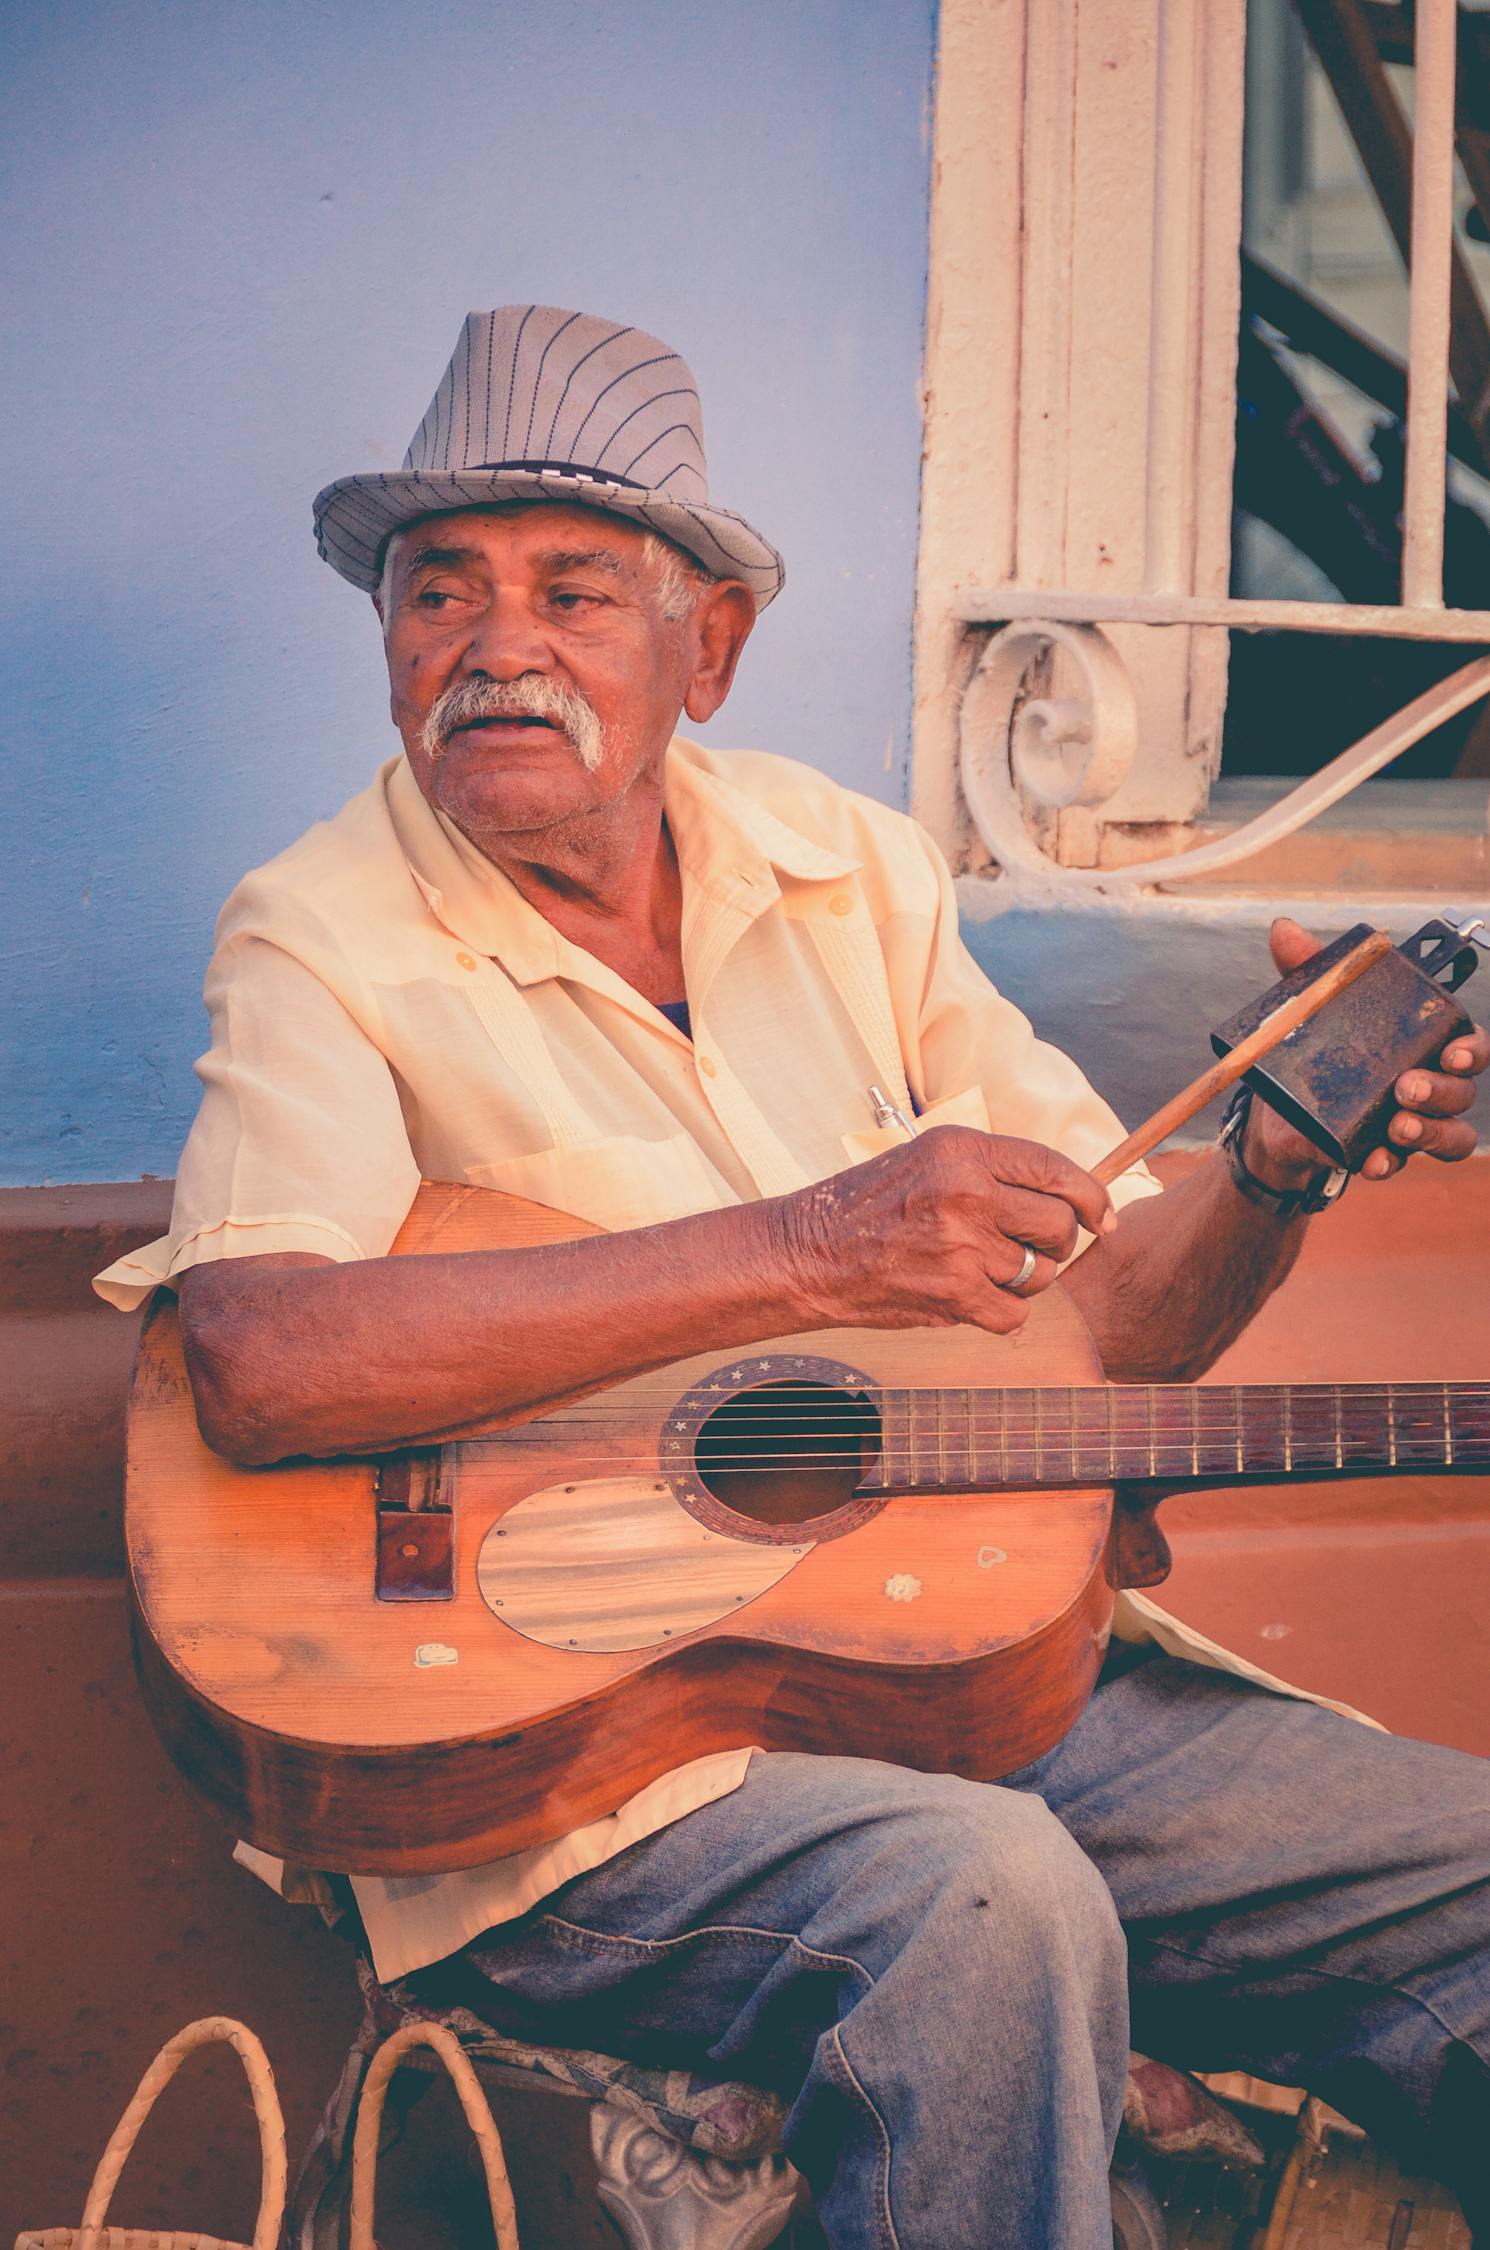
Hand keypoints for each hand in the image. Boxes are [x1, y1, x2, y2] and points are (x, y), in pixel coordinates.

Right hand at [774, 1125, 1114, 1335]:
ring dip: (1021, 1279)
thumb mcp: (928, 1159)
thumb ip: (992, 1171)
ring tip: (979, 1269)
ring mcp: (960, 1245)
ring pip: (1039, 1274)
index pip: (1055, 1169)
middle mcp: (967, 1191)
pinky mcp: (953, 1294)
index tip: (1102, 1218)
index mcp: (962, 1149)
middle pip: (1058, 1226)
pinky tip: (967, 1297)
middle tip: (1023, 1247)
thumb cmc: (868, 1206)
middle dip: (1053, 1244)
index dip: (1092, 1197)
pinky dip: (999, 1313)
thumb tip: (1067, 1199)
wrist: (808, 1252)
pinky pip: (1014, 1314)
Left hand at [1244, 917, 1488, 1187]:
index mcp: (1423, 1044)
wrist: (1275, 1110)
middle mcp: (1430, 1084)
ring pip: (1452, 1135)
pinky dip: (1392, 1162)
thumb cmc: (1313, 1048)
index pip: (1469, 1044)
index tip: (1451, 1051)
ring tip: (1398, 1126)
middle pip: (1462, 1091)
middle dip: (1441, 1090)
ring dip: (1430, 1132)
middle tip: (1406, 1088)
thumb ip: (1306, 970)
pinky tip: (1373, 1161)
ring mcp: (1413, 1122)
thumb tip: (1283, 929)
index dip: (1471, 1049)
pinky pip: (1406, 1163)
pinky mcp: (1386, 1152)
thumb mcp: (1309, 1007)